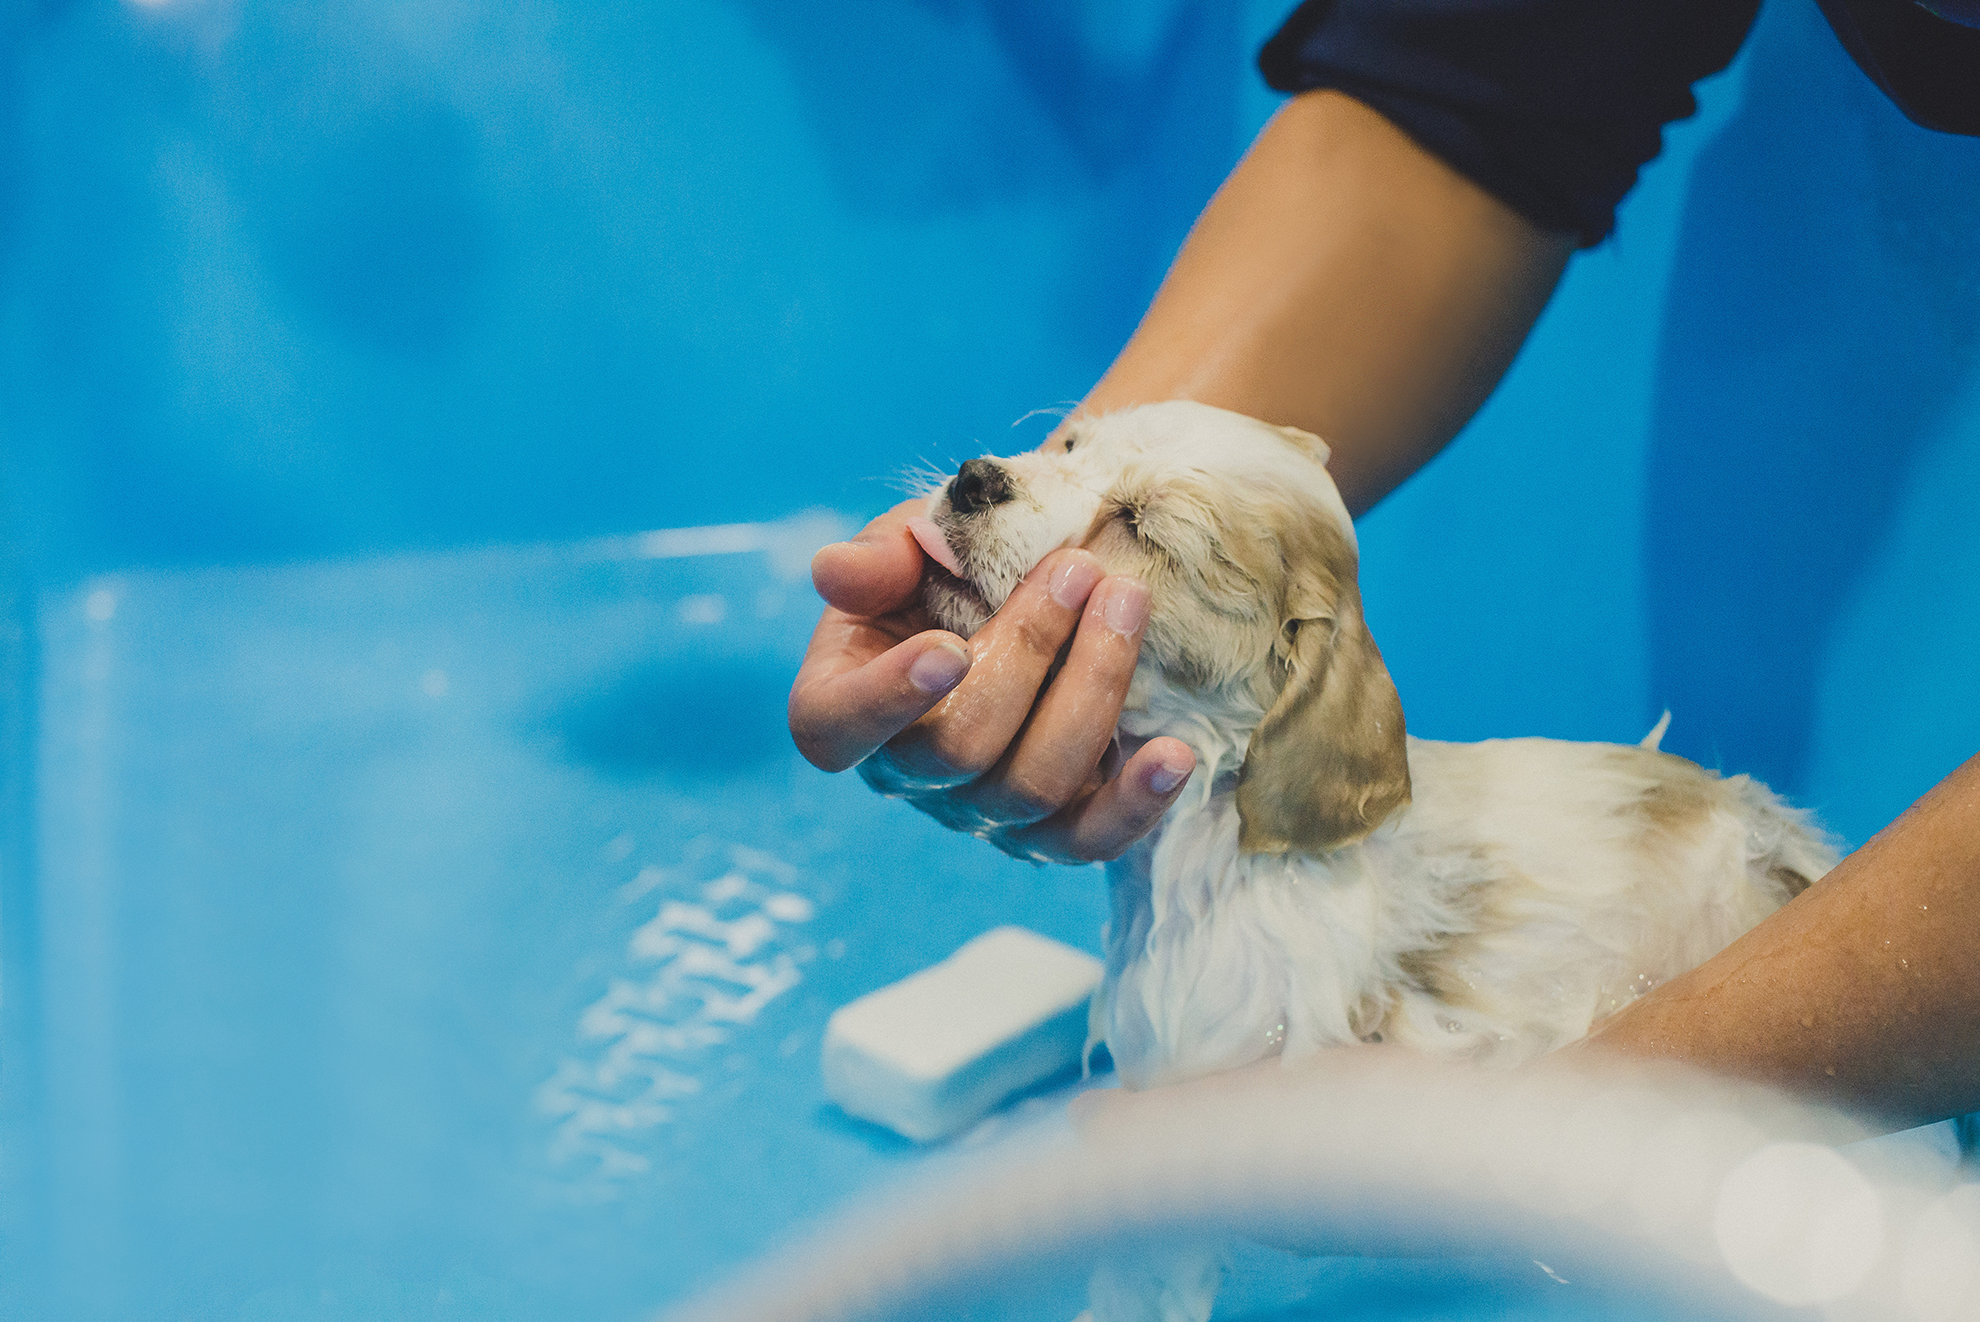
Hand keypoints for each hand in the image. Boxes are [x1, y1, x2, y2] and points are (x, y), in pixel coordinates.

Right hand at [788, 499, 1195, 861]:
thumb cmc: (946, 574)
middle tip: (1079, 569)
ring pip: (1033, 787)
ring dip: (1092, 689)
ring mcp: (979, 812)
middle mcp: (906, 774)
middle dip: (1028, 651)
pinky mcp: (1050, 831)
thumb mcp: (904, 548)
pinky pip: (1089, 841)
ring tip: (1128, 605)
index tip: (947, 649)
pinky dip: (1137, 803)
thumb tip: (836, 572)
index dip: (887, 700)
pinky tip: (1175, 753)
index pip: (838, 726)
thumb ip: (875, 556)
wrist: (1021, 599)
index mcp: (842, 704)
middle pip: (959, 748)